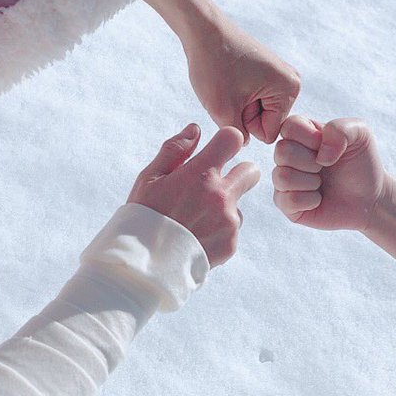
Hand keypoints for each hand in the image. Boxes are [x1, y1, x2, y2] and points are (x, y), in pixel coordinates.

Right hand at [128, 123, 259, 265]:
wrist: (145, 266)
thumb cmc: (143, 216)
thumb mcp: (150, 178)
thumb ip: (175, 150)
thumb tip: (196, 129)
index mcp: (201, 174)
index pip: (233, 138)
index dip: (227, 141)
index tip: (220, 149)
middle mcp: (221, 196)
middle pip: (251, 171)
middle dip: (240, 173)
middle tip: (218, 184)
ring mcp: (229, 221)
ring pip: (238, 204)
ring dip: (224, 208)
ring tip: (195, 221)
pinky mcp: (231, 243)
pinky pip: (232, 229)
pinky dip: (218, 231)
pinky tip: (196, 237)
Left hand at [184, 16, 300, 144]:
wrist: (203, 28)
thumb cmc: (212, 65)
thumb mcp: (223, 110)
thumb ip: (239, 136)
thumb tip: (247, 143)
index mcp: (290, 89)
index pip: (268, 134)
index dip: (245, 124)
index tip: (235, 98)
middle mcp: (293, 82)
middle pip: (266, 123)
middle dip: (244, 114)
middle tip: (230, 90)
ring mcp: (282, 76)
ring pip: (258, 112)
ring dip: (240, 105)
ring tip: (229, 84)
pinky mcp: (269, 72)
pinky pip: (254, 99)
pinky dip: (239, 95)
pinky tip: (231, 78)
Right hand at [273, 115, 387, 230]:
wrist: (370, 197)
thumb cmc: (362, 163)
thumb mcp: (360, 134)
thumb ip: (340, 128)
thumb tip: (320, 155)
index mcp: (300, 133)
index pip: (289, 127)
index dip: (311, 138)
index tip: (328, 147)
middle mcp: (287, 156)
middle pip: (282, 151)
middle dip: (311, 161)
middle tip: (326, 167)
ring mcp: (284, 181)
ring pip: (282, 177)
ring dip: (311, 182)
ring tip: (322, 183)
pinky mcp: (287, 205)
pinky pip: (289, 201)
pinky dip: (311, 201)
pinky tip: (319, 199)